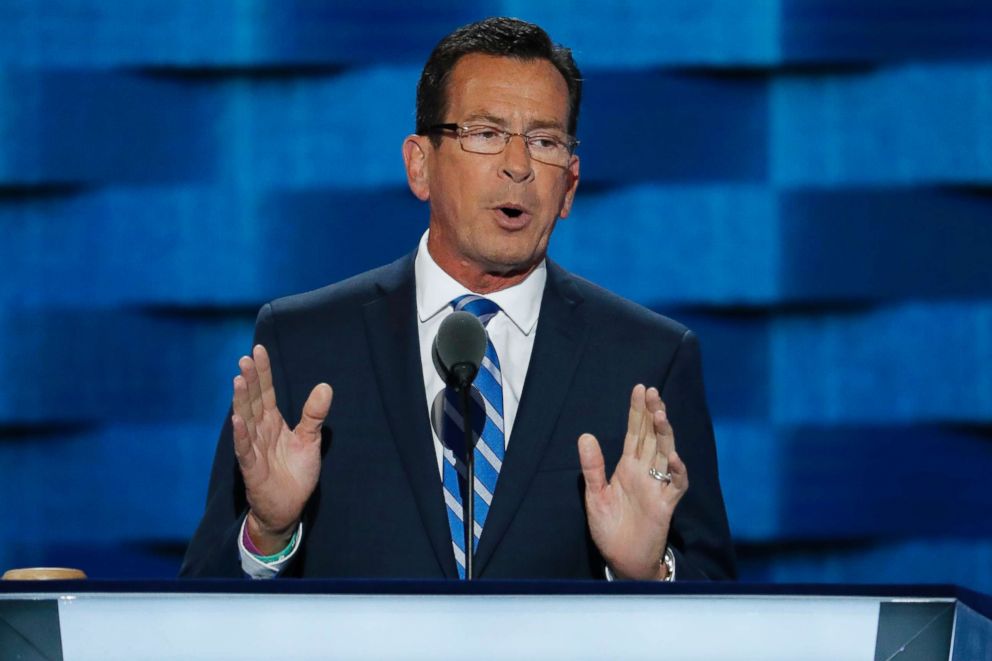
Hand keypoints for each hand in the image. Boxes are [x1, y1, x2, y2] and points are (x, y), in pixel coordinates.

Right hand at [232, 344, 331, 554]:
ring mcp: (254, 449)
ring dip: (242, 401)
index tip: (258, 350)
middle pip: (254, 401)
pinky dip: (241, 436)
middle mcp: (260, 431)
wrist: (288, 507)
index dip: (263, 372)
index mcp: (272, 422)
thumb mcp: (309, 440)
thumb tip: (325, 386)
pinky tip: (237, 420)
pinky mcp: (252, 469)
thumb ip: (314, 414)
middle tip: (245, 359)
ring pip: (246, 420)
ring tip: (238, 381)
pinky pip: (245, 450)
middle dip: (250, 380)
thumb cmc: (295, 473)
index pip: (266, 392)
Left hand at [578, 384, 687, 579]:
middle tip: (652, 391)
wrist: (623, 559)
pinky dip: (676, 471)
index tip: (640, 388)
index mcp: (628, 467)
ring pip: (665, 453)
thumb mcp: (596, 495)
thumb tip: (585, 435)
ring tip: (660, 414)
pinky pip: (676, 484)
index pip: (635, 433)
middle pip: (652, 436)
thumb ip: (593, 467)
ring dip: (664, 434)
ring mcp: (657, 487)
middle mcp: (645, 472)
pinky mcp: (666, 505)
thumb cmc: (610, 528)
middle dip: (652, 413)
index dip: (638, 411)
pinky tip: (671, 457)